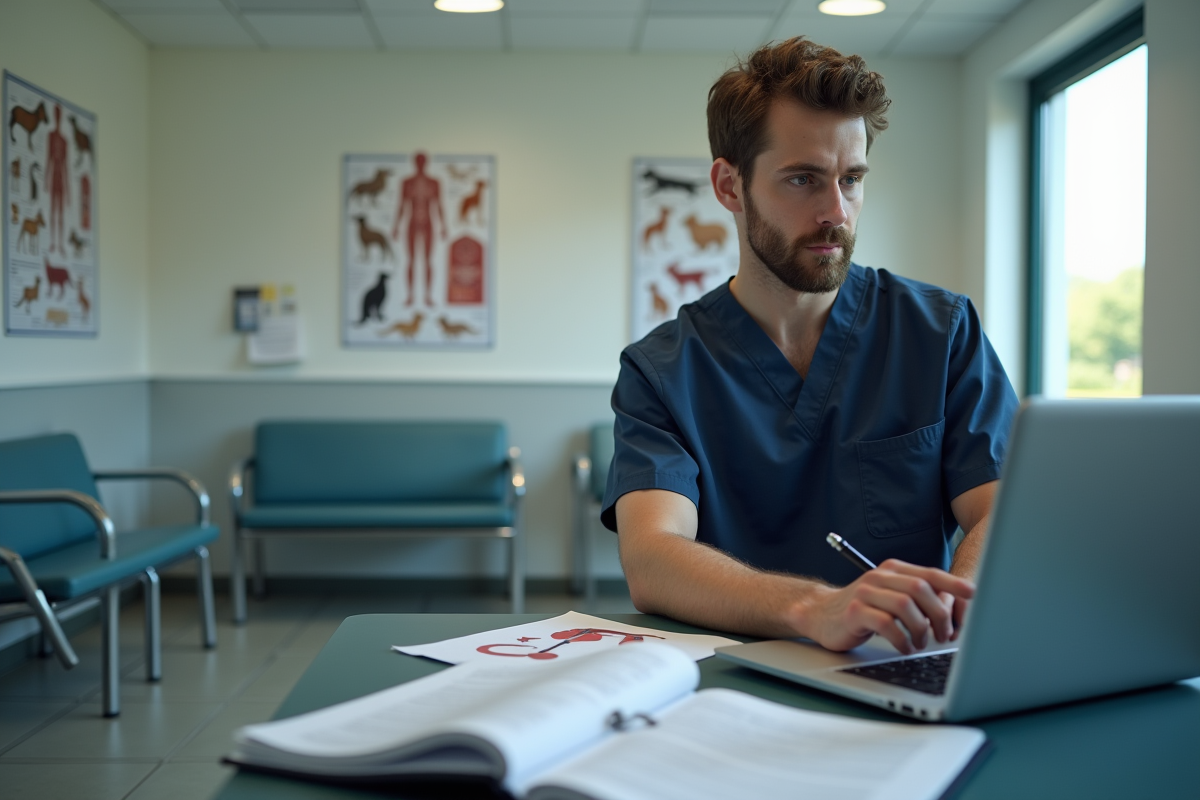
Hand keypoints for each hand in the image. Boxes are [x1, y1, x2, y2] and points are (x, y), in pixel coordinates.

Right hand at [798, 560, 974, 654]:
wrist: (820, 614)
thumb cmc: (862, 609)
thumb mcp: (890, 596)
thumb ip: (916, 597)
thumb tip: (954, 609)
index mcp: (893, 570)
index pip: (929, 573)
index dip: (953, 584)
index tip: (974, 595)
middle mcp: (880, 577)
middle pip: (920, 589)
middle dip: (939, 614)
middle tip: (943, 635)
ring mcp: (866, 593)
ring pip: (905, 605)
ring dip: (920, 629)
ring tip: (921, 643)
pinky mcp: (854, 612)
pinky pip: (886, 624)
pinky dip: (901, 639)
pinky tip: (904, 648)